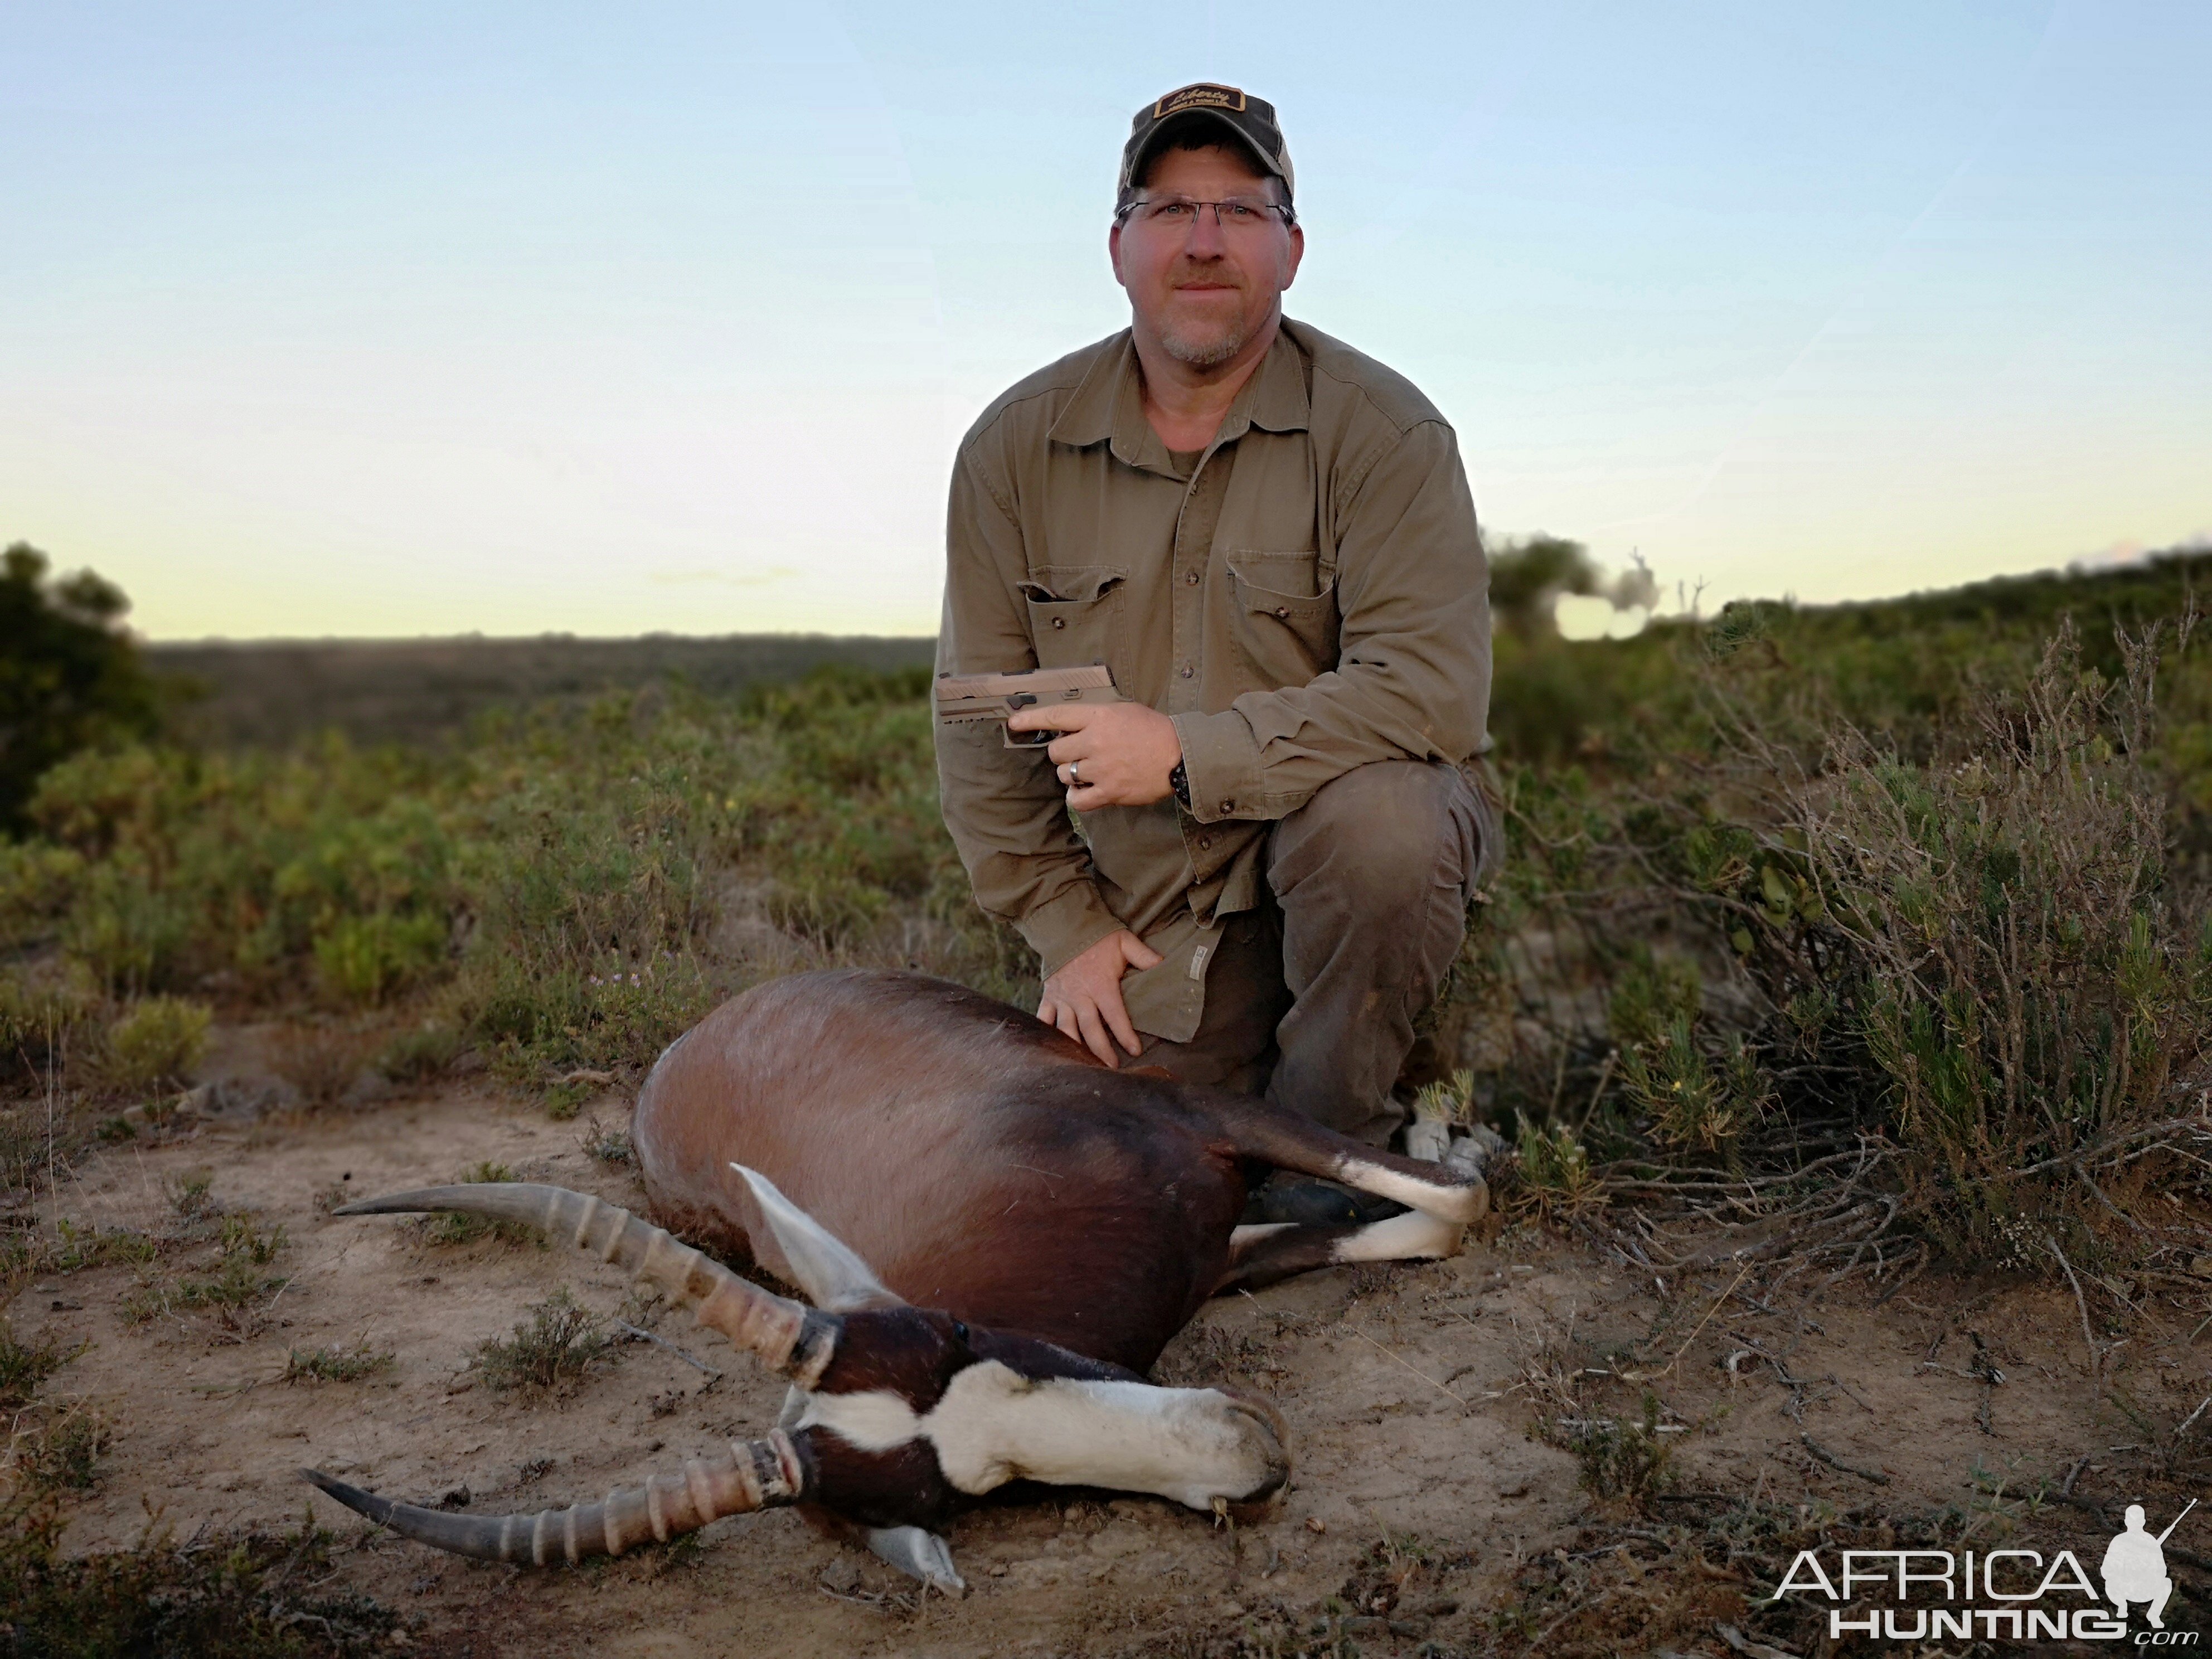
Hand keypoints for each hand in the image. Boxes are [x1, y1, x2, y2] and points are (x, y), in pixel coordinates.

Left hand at [1006, 701, 1181, 810]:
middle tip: (1079, 754)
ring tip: (1089, 771)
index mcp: (1099, 717)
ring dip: (1071, 775)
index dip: (1031, 719)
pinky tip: (1085, 792)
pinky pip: (1077, 800)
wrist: (1181, 756)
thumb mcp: (1124, 711)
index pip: (1056, 716)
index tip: (1014, 722)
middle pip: (1055, 751)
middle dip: (1062, 754)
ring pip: (1064, 775)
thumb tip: (1068, 727)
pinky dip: (1077, 797)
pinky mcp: (1110, 791)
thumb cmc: (1154, 731)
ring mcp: (1102, 768)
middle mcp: (1096, 742)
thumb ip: (1095, 717)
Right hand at [1037, 928, 1163, 1066]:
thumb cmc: (1098, 937)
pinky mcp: (1049, 996)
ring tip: (1083, 1066)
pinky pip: (1043, 1019)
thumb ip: (1143, 955)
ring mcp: (1062, 998)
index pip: (1115, 1015)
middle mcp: (1080, 995)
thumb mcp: (1124, 942)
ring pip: (1066, 1030)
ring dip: (1075, 1049)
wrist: (1064, 926)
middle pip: (1090, 1030)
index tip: (1135, 1050)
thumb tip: (1164, 964)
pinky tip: (1051, 1050)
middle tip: (1111, 1068)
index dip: (1125, 1035)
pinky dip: (1045, 1034)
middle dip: (1101, 1051)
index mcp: (1101, 985)